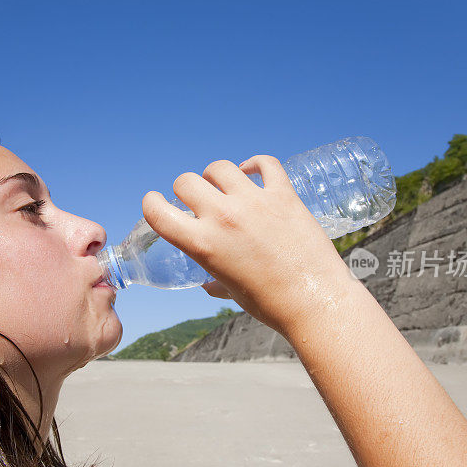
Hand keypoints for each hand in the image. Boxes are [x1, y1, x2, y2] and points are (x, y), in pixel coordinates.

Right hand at [142, 155, 353, 334]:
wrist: (314, 302)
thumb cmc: (270, 303)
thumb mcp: (231, 292)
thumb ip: (215, 281)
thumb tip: (209, 284)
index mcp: (202, 244)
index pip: (158, 212)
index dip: (152, 204)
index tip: (157, 203)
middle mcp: (223, 217)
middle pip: (186, 181)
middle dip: (186, 189)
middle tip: (196, 199)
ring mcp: (254, 202)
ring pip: (220, 167)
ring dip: (216, 175)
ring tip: (224, 186)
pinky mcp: (283, 195)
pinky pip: (265, 163)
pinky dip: (256, 164)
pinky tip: (252, 171)